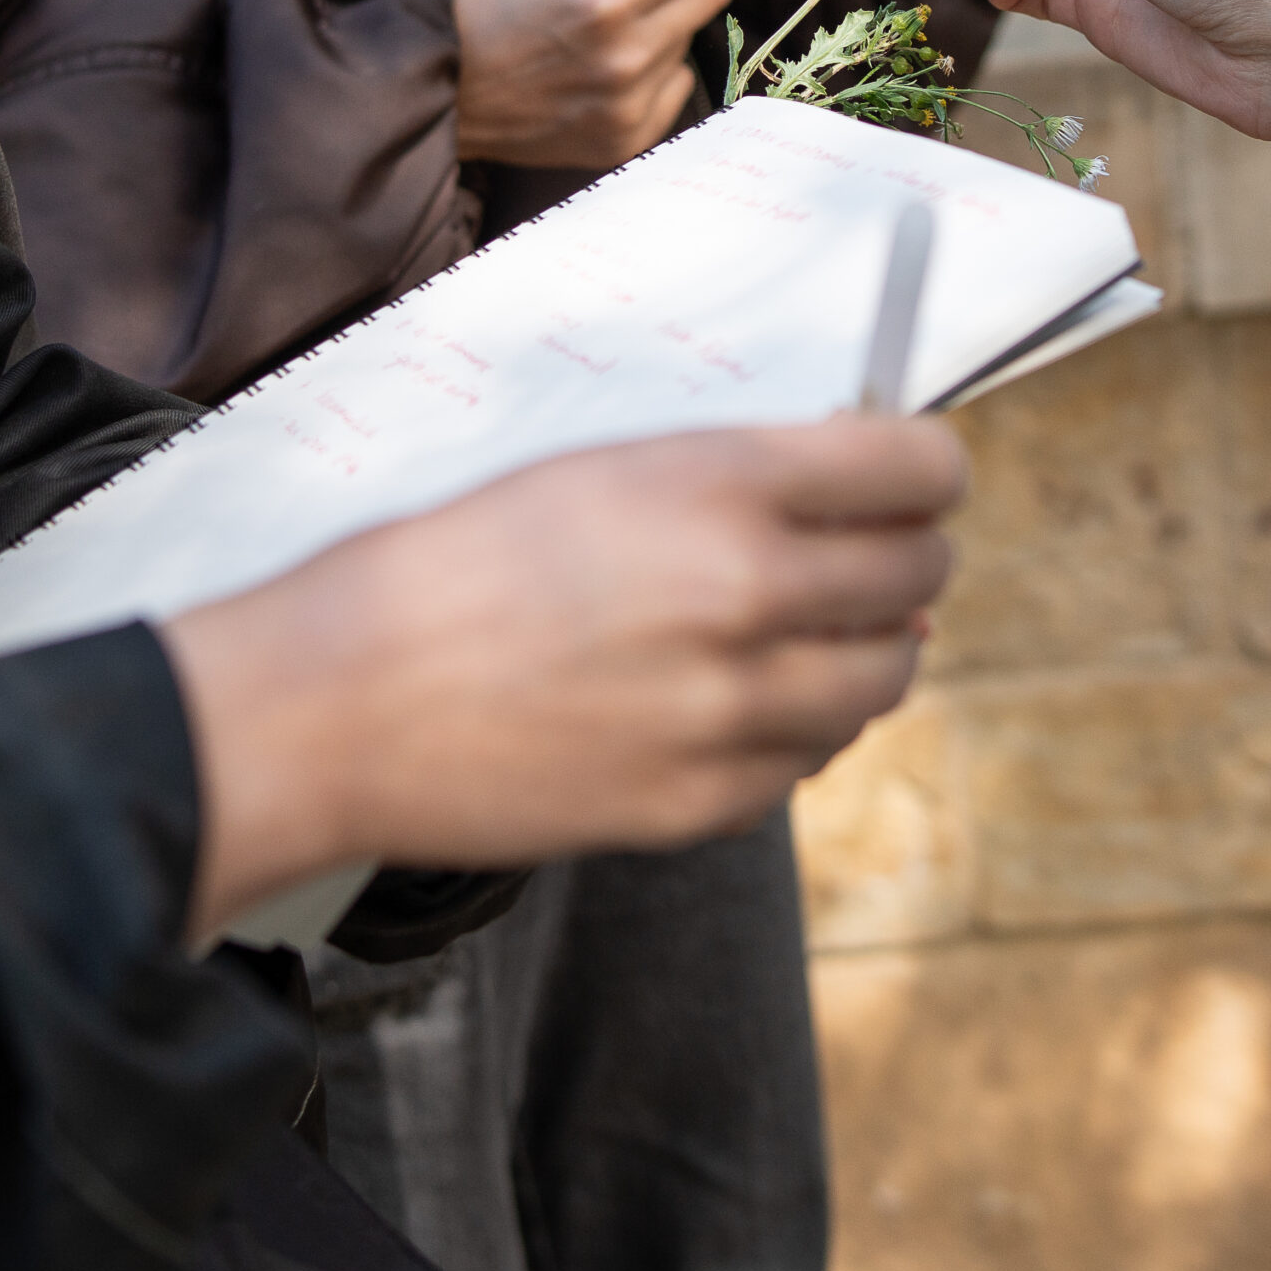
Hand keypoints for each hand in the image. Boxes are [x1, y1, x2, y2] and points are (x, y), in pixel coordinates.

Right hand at [164, 417, 965, 939]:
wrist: (338, 701)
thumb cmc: (453, 561)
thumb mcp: (597, 469)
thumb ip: (731, 478)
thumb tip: (857, 501)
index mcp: (717, 484)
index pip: (914, 469)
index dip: (931, 468)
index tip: (919, 477)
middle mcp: (744, 592)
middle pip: (915, 574)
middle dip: (909, 556)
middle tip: (879, 555)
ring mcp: (729, 710)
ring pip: (881, 679)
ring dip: (869, 650)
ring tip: (819, 634)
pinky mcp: (700, 803)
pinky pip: (807, 761)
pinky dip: (797, 729)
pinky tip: (743, 703)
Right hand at [455, 0, 792, 167]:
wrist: (439, 87)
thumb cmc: (486, 0)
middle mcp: (626, 58)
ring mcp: (630, 105)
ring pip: (692, 36)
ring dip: (678, 6)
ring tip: (621, 1)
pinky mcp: (628, 138)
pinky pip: (674, 82)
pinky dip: (660, 57)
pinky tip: (613, 51)